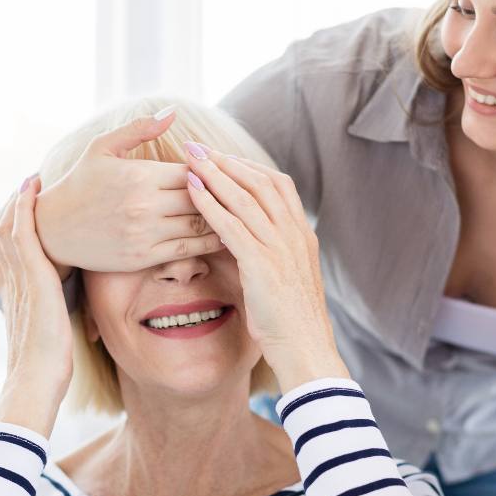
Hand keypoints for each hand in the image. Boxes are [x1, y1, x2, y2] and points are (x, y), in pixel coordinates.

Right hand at [0, 176, 72, 437]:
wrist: (38, 379)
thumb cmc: (50, 364)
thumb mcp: (52, 328)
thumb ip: (57, 309)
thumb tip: (75, 306)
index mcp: (11, 292)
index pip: (4, 248)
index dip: (12, 226)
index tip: (24, 209)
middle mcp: (9, 280)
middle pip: (2, 231)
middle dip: (14, 207)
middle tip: (31, 186)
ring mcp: (18, 277)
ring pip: (9, 226)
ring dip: (20, 201)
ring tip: (34, 181)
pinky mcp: (32, 277)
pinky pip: (22, 232)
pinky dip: (26, 208)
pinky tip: (34, 188)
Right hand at [34, 113, 224, 278]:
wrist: (51, 230)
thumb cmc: (80, 184)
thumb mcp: (102, 148)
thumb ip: (139, 129)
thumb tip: (173, 112)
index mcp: (138, 174)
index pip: (192, 170)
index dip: (211, 170)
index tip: (223, 170)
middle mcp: (143, 204)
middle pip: (200, 196)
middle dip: (221, 194)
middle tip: (240, 193)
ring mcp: (143, 233)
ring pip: (199, 223)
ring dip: (221, 218)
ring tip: (238, 213)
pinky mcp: (142, 257)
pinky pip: (187, 249)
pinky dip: (209, 242)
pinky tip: (223, 235)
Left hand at [184, 151, 349, 394]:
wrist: (307, 349)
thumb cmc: (293, 321)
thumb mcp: (289, 279)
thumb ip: (274, 255)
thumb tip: (247, 242)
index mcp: (303, 235)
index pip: (278, 184)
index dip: (248, 166)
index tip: (223, 157)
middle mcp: (294, 234)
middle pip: (259, 182)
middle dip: (226, 160)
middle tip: (198, 147)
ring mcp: (281, 247)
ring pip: (245, 197)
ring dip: (214, 174)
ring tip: (189, 159)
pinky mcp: (262, 264)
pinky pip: (232, 225)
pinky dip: (210, 204)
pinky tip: (191, 191)